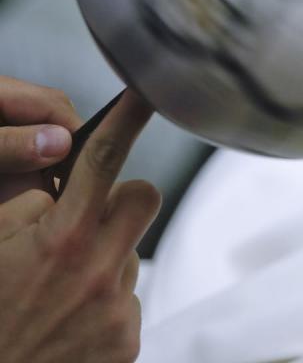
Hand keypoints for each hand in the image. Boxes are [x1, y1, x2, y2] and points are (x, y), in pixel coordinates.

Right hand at [0, 89, 160, 362]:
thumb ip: (26, 211)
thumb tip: (59, 195)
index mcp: (61, 240)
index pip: (104, 160)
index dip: (128, 119)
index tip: (148, 92)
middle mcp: (98, 270)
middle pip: (143, 198)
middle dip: (120, 200)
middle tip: (86, 221)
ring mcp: (117, 307)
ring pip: (130, 253)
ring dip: (103, 261)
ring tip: (58, 294)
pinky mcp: (128, 339)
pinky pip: (128, 299)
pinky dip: (103, 304)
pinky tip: (70, 322)